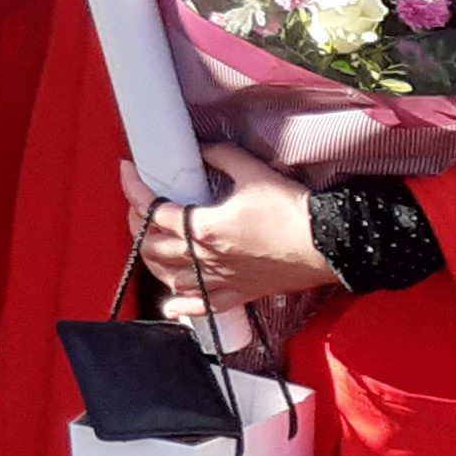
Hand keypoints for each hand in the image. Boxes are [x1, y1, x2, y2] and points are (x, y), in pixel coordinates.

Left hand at [125, 147, 331, 318]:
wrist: (328, 244)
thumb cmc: (292, 210)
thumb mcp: (250, 171)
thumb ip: (219, 156)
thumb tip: (200, 150)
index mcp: (204, 227)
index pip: (153, 210)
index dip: (133, 189)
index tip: (127, 172)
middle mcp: (207, 258)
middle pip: (153, 246)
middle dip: (136, 223)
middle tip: (137, 205)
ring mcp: (222, 279)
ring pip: (170, 278)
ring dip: (153, 260)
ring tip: (150, 242)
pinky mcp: (240, 293)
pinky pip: (204, 305)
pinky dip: (183, 304)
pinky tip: (172, 301)